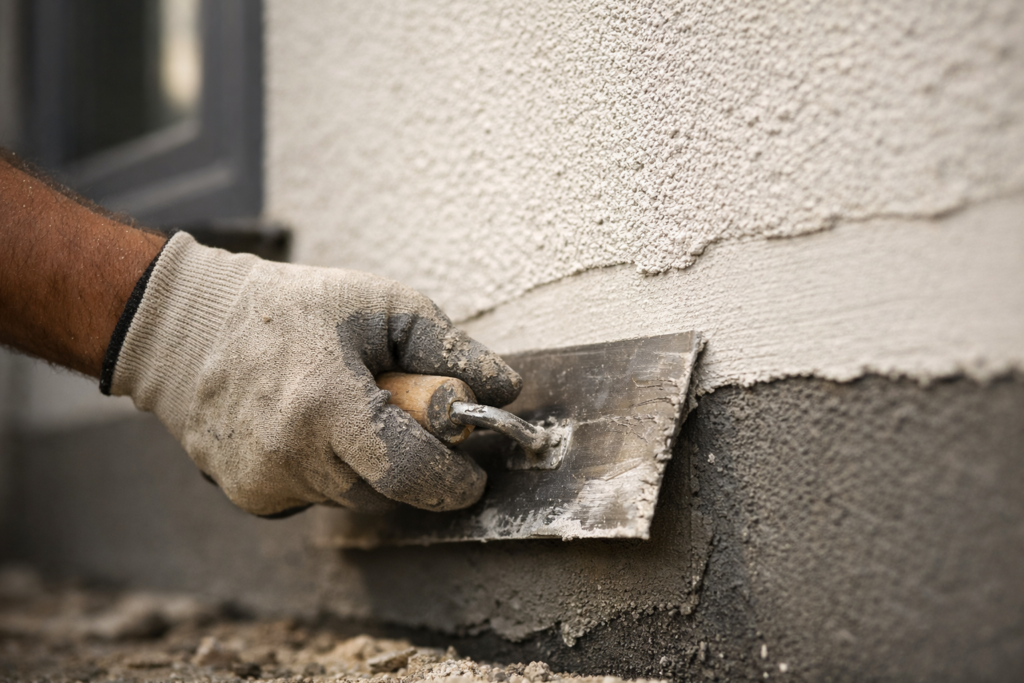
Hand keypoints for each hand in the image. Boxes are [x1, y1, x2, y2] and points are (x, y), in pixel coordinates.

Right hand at [108, 233, 521, 516]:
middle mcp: (293, 454)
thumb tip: (505, 390)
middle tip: (401, 415)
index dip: (454, 480)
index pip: (412, 474)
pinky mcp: (251, 496)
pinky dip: (331, 469)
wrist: (189, 329)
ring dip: (370, 464)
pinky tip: (308, 426)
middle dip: (413, 463)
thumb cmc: (294, 308)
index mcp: (328, 404)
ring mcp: (266, 482)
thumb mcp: (381, 305)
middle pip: (389, 493)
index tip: (473, 472)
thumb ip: (448, 349)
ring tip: (344, 407)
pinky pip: (319, 496)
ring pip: (355, 497)